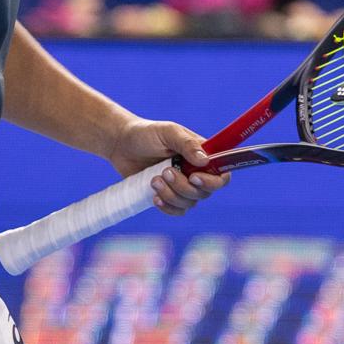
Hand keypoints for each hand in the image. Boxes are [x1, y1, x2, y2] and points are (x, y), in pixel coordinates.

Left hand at [104, 115, 231, 216]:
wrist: (121, 144)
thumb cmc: (146, 133)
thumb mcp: (167, 132)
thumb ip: (187, 144)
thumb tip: (205, 161)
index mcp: (201, 155)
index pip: (221, 174)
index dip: (213, 181)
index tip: (193, 177)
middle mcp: (195, 172)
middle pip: (204, 192)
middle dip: (184, 187)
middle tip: (165, 172)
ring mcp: (182, 185)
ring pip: (190, 203)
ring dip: (172, 195)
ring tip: (153, 180)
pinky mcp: (168, 196)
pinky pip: (177, 210)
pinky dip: (167, 207)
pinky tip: (154, 198)